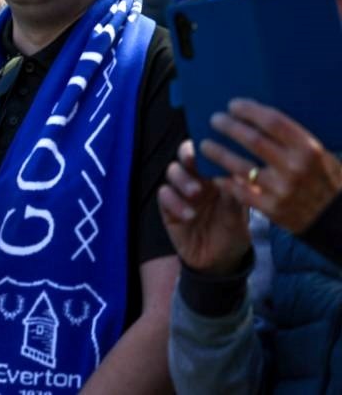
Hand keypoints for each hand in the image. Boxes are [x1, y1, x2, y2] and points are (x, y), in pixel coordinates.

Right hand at [158, 140, 250, 274]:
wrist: (220, 261)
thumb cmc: (233, 231)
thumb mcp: (240, 213)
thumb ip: (235, 192)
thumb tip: (239, 171)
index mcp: (215, 175)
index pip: (208, 151)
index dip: (207, 144)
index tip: (212, 144)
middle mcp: (197, 178)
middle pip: (185, 156)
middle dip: (187, 155)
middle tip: (193, 161)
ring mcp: (181, 192)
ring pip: (172, 172)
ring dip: (182, 179)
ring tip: (195, 193)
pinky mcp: (168, 208)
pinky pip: (164, 196)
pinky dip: (174, 202)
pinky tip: (188, 215)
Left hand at [199, 99, 341, 232]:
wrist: (335, 219)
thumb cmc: (324, 178)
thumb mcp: (319, 154)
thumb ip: (294, 138)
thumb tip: (260, 115)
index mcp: (309, 149)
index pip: (273, 122)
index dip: (250, 111)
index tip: (233, 105)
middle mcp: (295, 168)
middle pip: (253, 141)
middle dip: (229, 127)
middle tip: (215, 120)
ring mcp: (282, 189)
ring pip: (240, 166)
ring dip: (218, 153)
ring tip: (205, 144)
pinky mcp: (271, 209)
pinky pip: (240, 191)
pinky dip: (225, 180)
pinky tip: (214, 173)